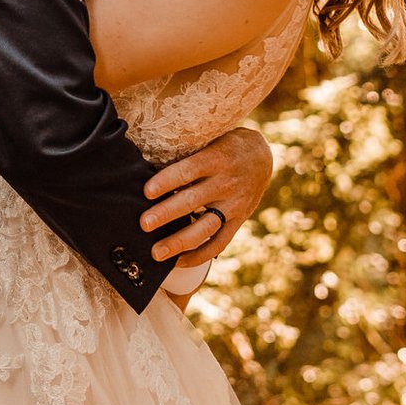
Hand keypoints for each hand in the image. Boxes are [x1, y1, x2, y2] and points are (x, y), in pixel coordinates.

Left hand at [139, 126, 273, 269]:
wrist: (261, 158)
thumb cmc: (222, 147)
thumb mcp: (209, 142)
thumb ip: (187, 156)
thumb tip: (147, 169)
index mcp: (216, 159)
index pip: (188, 170)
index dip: (167, 181)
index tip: (146, 191)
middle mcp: (226, 183)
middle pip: (193, 201)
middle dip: (166, 214)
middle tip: (143, 224)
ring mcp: (234, 204)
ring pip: (205, 227)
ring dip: (179, 241)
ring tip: (157, 252)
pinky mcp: (239, 221)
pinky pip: (219, 242)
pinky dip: (199, 255)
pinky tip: (178, 262)